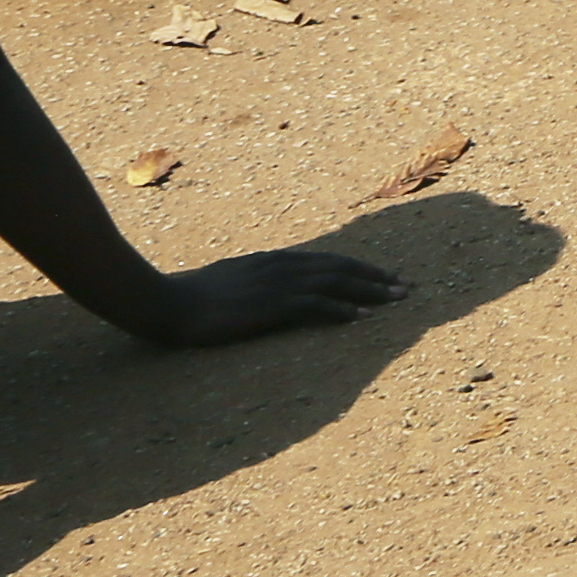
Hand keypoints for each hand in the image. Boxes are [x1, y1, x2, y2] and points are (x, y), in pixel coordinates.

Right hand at [139, 246, 409, 346]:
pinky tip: (364, 317)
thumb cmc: (194, 296)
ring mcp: (277, 284)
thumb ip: (258, 279)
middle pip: (340, 267)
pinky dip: (343, 309)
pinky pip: (316, 304)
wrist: (169, 304)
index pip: (327, 260)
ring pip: (336, 282)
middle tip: (407, 287)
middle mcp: (281, 266)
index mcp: (274, 260)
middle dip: (376, 277)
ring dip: (370, 291)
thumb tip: (273, 286)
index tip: (384, 276)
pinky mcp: (271, 305)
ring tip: (397, 300)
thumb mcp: (233, 280)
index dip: (358, 267)